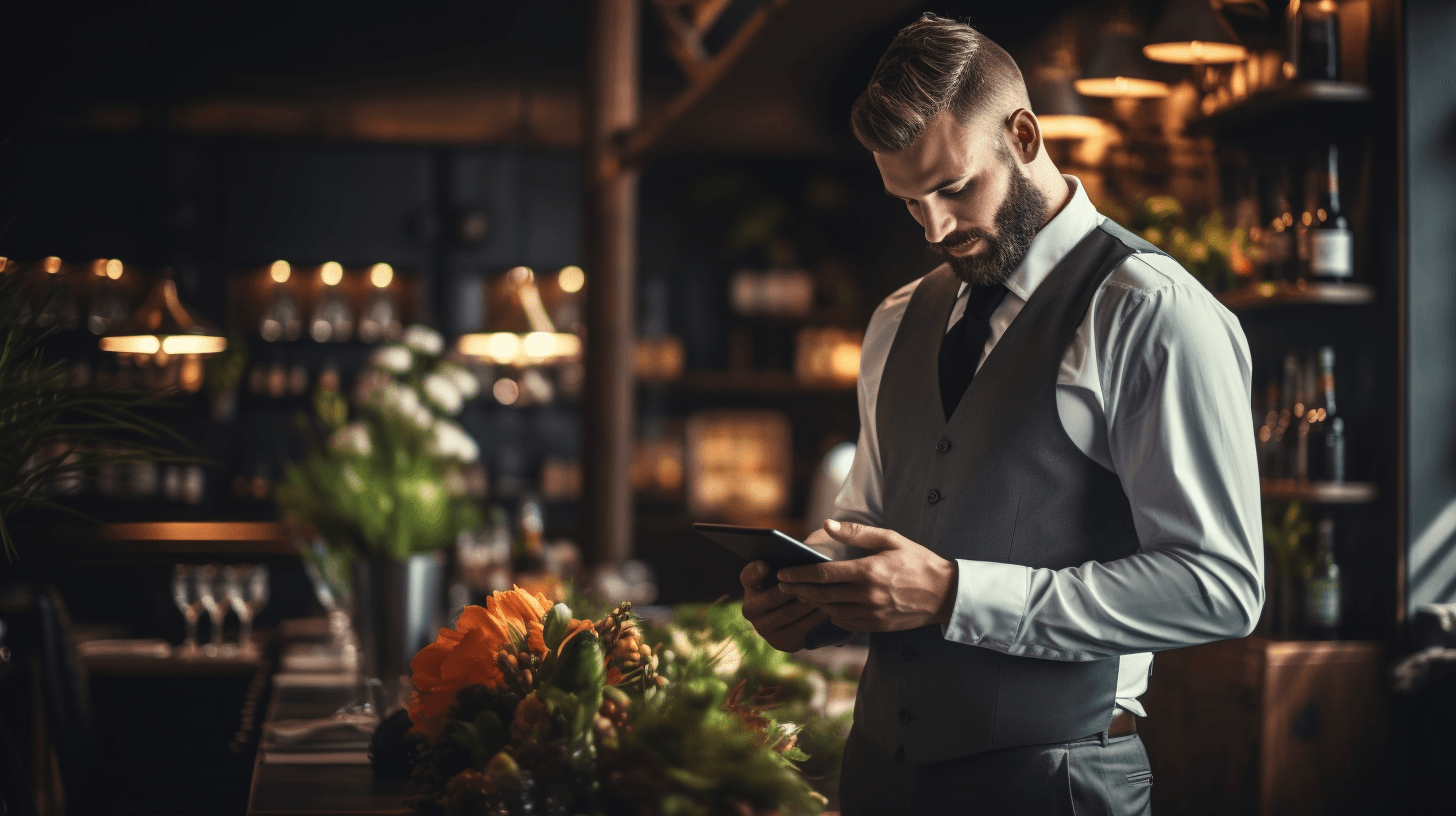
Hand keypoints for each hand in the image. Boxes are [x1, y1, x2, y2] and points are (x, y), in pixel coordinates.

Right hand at [739, 560, 829, 652]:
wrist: (793, 623)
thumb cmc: (792, 588)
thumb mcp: (786, 576)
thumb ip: (788, 565)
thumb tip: (806, 552)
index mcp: (751, 588)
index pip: (748, 577)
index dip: (754, 571)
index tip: (766, 565)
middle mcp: (751, 610)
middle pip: (772, 597)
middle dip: (794, 588)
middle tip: (814, 579)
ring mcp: (763, 628)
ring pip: (789, 613)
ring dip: (808, 602)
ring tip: (827, 592)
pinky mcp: (780, 642)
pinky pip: (801, 628)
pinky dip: (816, 617)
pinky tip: (830, 608)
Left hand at [777, 519, 957, 631]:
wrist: (946, 594)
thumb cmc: (918, 561)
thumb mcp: (891, 539)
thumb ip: (858, 533)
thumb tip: (828, 524)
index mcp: (868, 571)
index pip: (823, 574)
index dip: (799, 574)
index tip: (783, 573)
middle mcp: (867, 596)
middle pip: (822, 595)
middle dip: (798, 590)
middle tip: (781, 586)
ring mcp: (872, 614)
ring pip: (831, 611)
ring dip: (812, 603)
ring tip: (799, 595)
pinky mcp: (877, 626)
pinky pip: (846, 623)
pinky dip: (832, 616)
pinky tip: (826, 607)